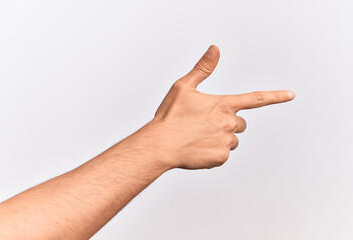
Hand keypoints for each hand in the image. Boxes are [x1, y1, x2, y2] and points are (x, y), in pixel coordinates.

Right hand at [142, 45, 294, 169]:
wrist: (160, 144)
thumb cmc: (170, 116)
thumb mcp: (184, 87)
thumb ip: (203, 68)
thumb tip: (215, 49)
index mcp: (223, 104)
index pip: (255, 99)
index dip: (275, 96)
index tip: (290, 95)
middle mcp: (229, 123)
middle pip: (240, 123)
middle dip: (228, 123)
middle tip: (205, 124)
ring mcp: (226, 141)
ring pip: (232, 139)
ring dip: (221, 137)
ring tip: (198, 137)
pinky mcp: (221, 158)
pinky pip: (223, 154)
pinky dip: (213, 151)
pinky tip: (198, 148)